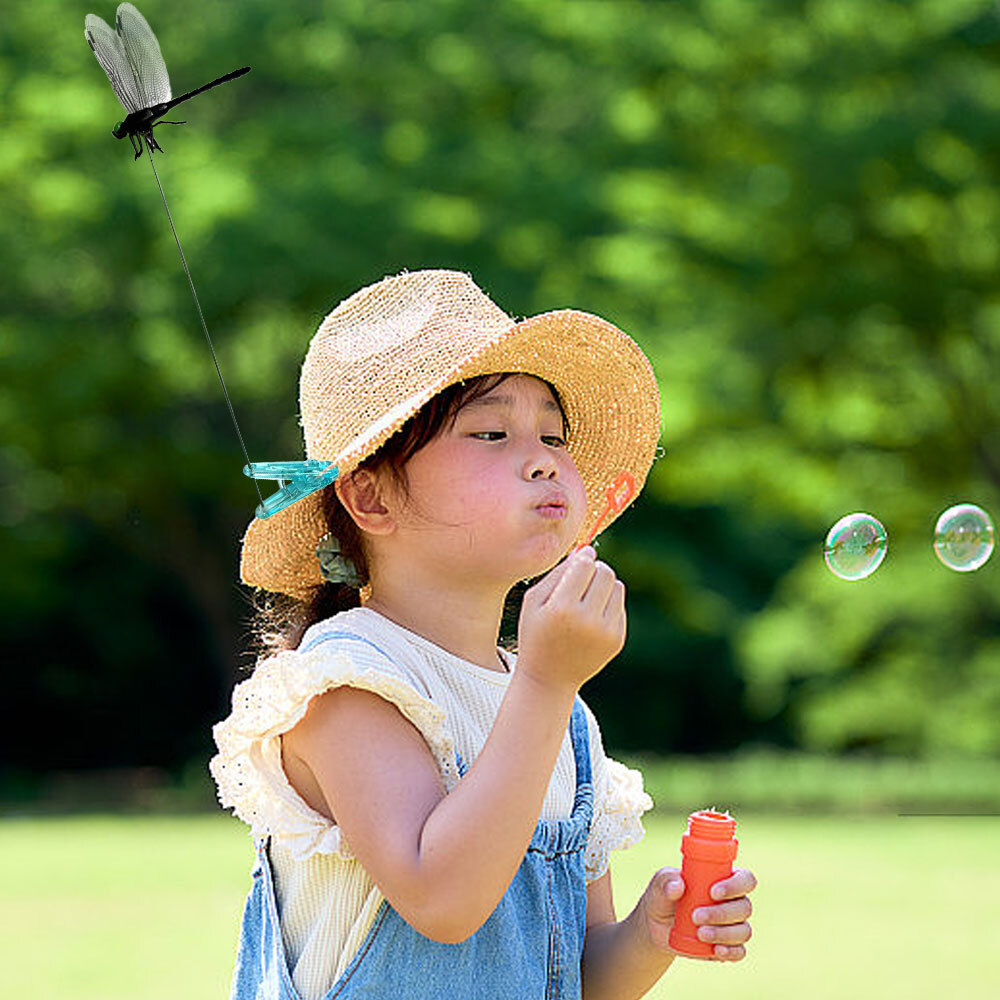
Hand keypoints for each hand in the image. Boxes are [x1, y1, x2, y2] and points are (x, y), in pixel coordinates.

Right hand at [516, 545, 626, 692]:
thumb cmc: (536, 634)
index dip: (583, 558)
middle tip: (584, 576)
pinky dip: (608, 604)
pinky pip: (619, 606)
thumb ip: (557, 573)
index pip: (585, 565)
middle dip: (595, 568)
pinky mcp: (617, 640)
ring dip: (604, 585)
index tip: (579, 559)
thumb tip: (584, 551)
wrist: (549, 679)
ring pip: (616, 586)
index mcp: (562, 608)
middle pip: (605, 573)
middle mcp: (587, 620)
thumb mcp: (533, 602)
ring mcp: (605, 632)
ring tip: (587, 596)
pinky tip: (591, 616)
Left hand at [639, 866, 756, 961]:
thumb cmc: (663, 896)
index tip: (713, 892)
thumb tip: (677, 887)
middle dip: (722, 913)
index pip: (745, 879)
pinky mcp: (728, 946)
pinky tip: (717, 950)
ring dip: (723, 933)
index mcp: (724, 879)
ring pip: (743, 930)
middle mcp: (734, 902)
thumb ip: (666, 880)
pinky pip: (739, 952)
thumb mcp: (660, 884)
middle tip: (696, 916)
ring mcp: (733, 926)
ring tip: (700, 933)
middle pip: (744, 907)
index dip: (735, 885)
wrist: (656, 926)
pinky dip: (731, 952)